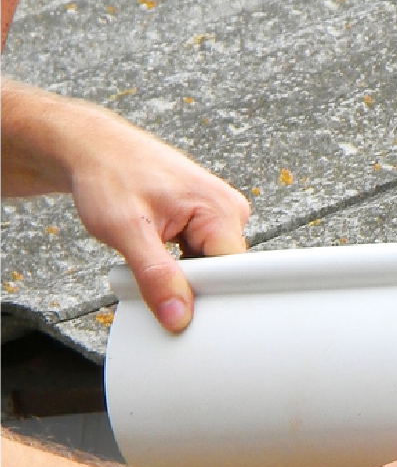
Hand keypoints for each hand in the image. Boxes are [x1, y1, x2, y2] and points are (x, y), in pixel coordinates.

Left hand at [65, 109, 249, 332]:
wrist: (92, 149)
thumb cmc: (108, 175)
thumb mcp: (125, 230)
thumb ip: (155, 277)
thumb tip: (178, 316)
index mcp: (222, 209)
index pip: (234, 273)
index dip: (203, 292)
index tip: (172, 293)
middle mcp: (229, 210)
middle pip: (224, 273)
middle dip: (188, 281)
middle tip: (150, 264)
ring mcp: (219, 215)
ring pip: (210, 267)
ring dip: (179, 270)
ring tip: (150, 246)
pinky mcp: (206, 220)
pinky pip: (200, 256)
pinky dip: (176, 261)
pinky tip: (156, 245)